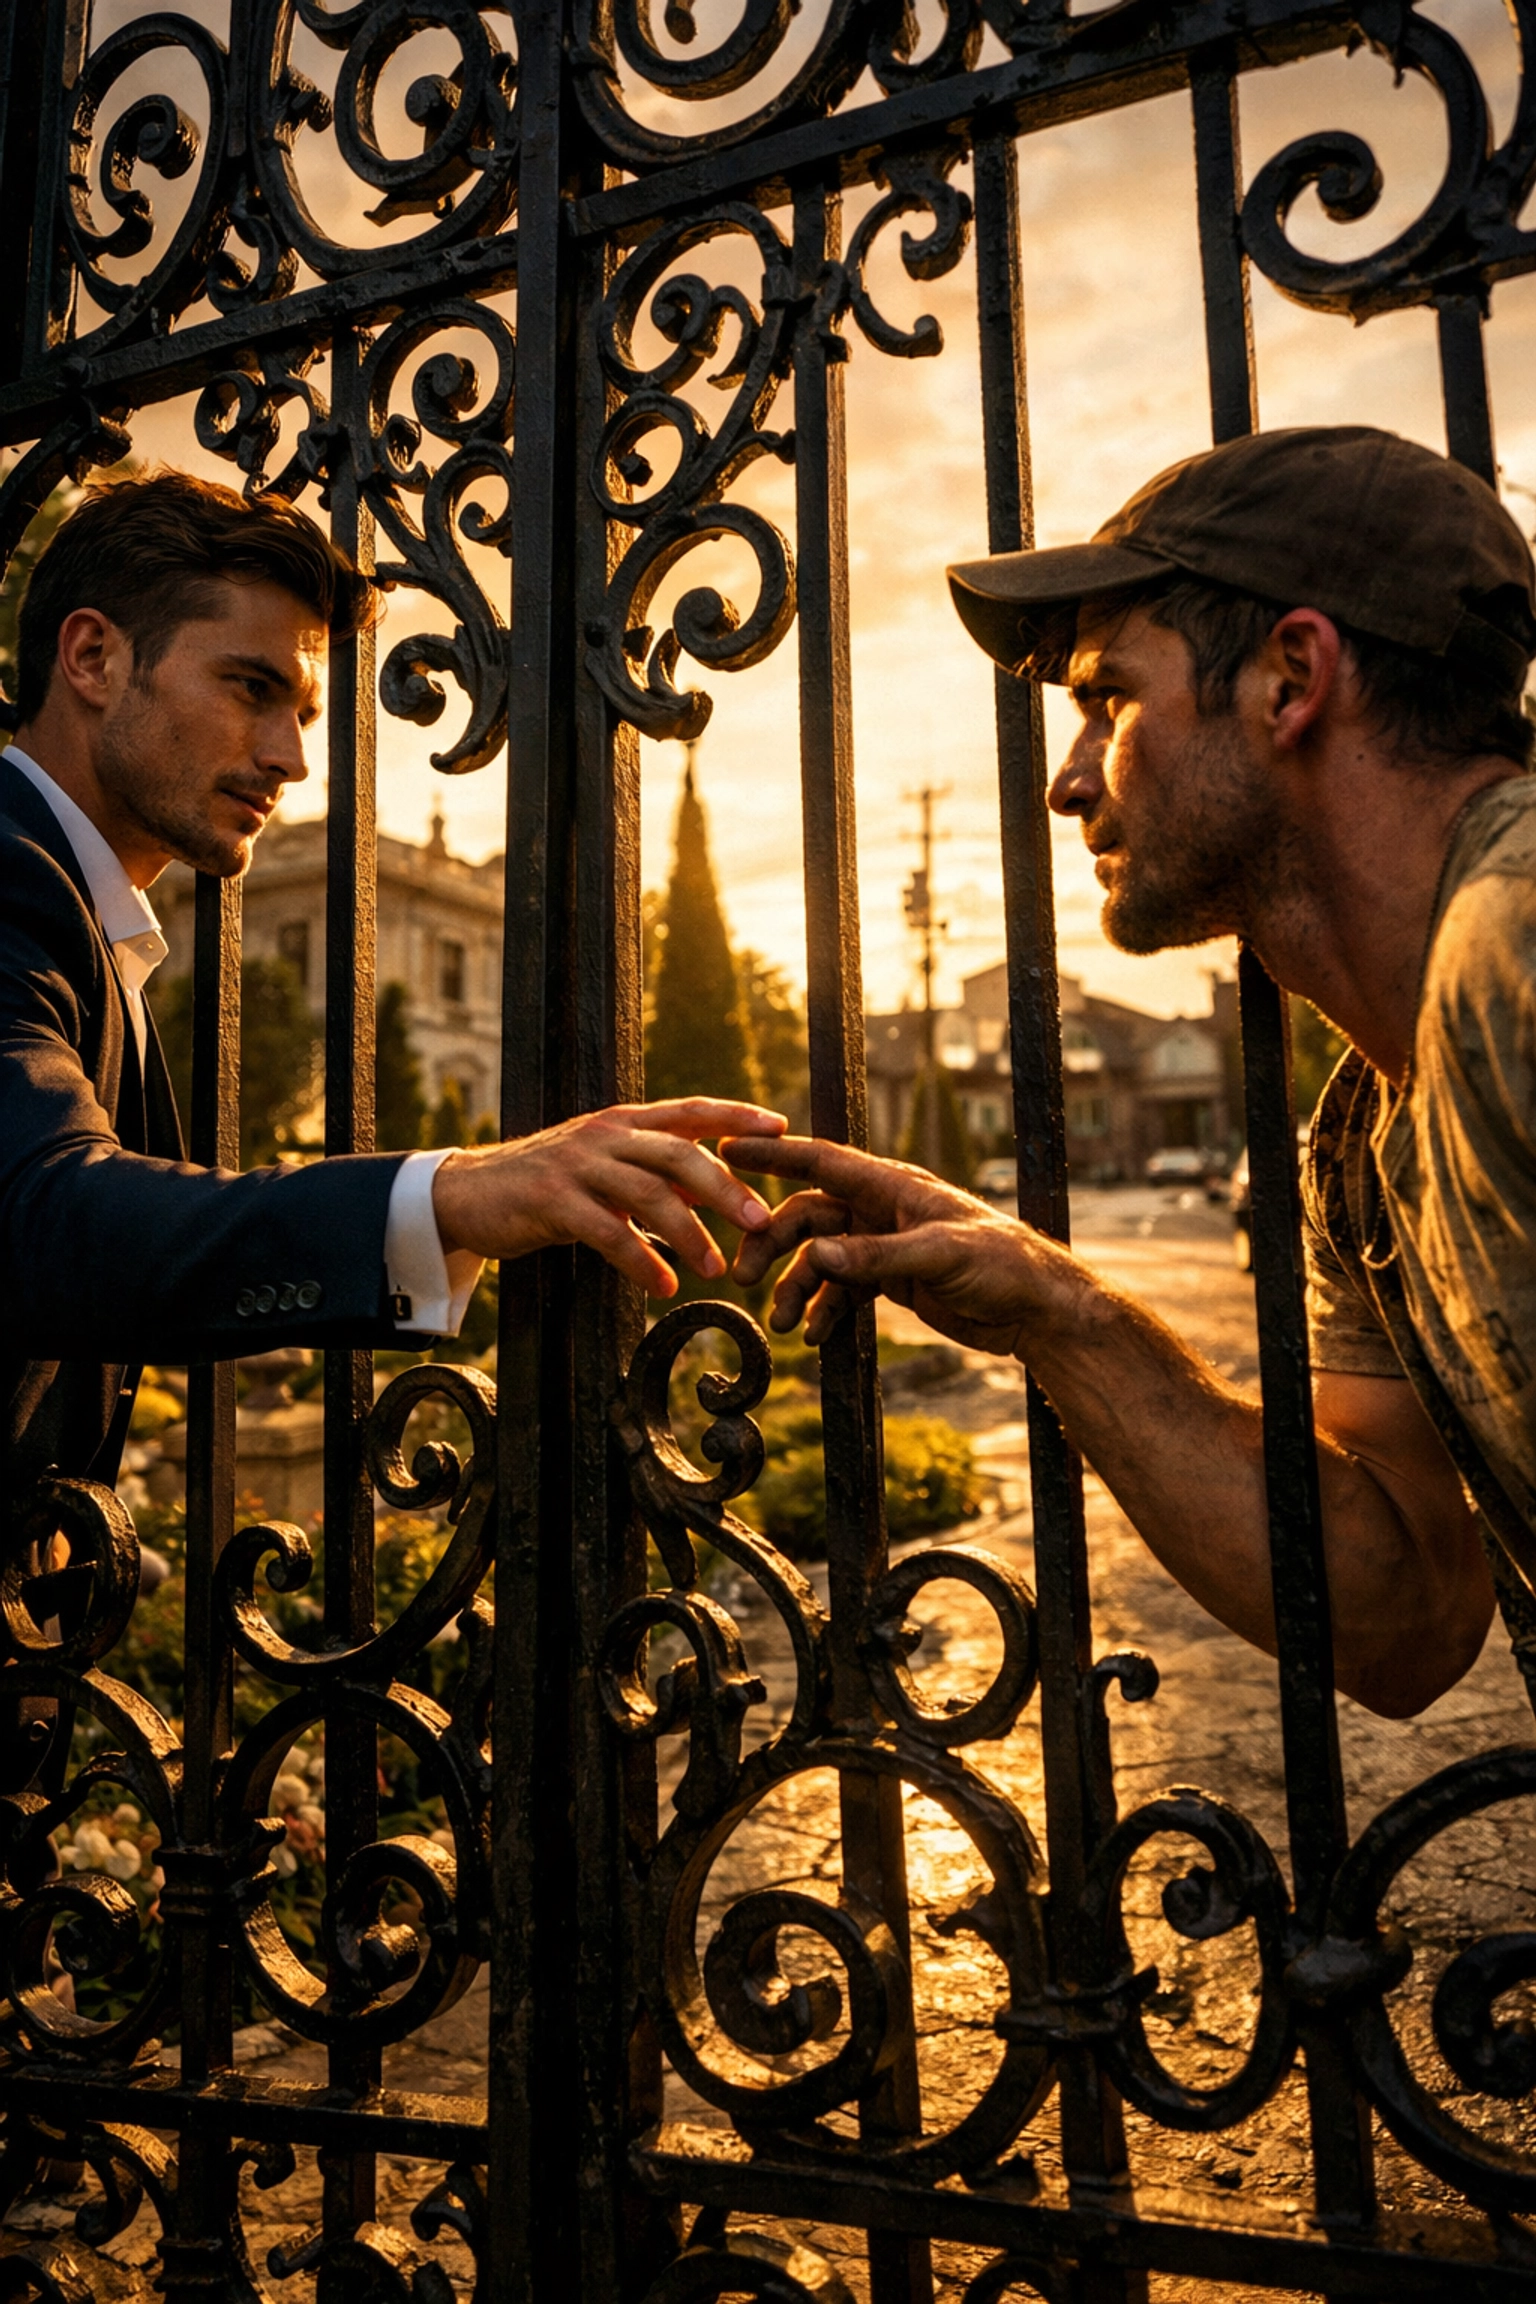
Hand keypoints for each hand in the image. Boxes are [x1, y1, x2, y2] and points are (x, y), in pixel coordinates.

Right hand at [434, 1098, 786, 1294]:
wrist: (467, 1194)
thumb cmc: (545, 1184)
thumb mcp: (603, 1167)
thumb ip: (651, 1171)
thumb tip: (711, 1189)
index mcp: (623, 1121)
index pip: (690, 1111)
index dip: (737, 1117)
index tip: (782, 1129)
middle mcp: (605, 1134)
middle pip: (679, 1153)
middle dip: (726, 1187)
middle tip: (762, 1222)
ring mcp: (578, 1164)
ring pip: (649, 1192)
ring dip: (691, 1233)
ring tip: (718, 1268)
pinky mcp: (553, 1200)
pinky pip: (609, 1232)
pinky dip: (642, 1260)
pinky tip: (665, 1283)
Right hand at [723, 1136, 1090, 1353]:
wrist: (1036, 1310)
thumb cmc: (1002, 1265)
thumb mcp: (940, 1257)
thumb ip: (875, 1257)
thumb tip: (817, 1259)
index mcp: (892, 1187)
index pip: (821, 1162)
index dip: (773, 1155)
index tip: (726, 1148)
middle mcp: (882, 1210)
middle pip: (808, 1218)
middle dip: (771, 1244)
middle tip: (743, 1278)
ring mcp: (884, 1246)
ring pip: (820, 1259)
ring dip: (794, 1287)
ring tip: (779, 1323)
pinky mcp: (892, 1280)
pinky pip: (842, 1291)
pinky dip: (823, 1311)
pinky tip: (812, 1336)